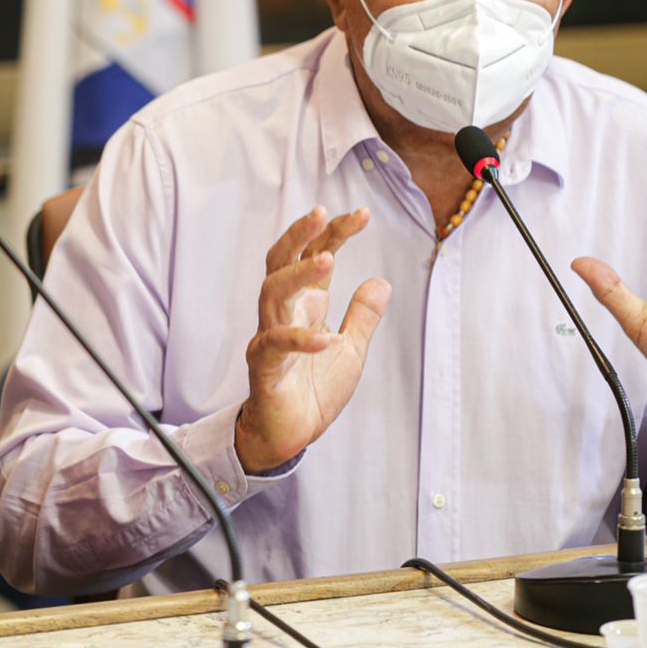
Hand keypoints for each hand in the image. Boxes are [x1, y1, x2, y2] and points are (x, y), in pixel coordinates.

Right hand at [235, 206, 391, 473]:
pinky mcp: (264, 366)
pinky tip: (326, 338)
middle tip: (323, 213)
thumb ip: (363, 316)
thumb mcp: (352, 350)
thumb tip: (382, 281)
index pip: (315, 257)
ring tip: (326, 261)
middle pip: (281, 261)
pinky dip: (301, 339)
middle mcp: (283, 313)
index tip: (362, 214)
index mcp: (305, 305)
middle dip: (300, 235)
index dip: (335, 233)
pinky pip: (276, 344)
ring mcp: (270, 336)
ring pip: (272, 293)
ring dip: (297, 275)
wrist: (289, 433)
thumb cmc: (314, 390)